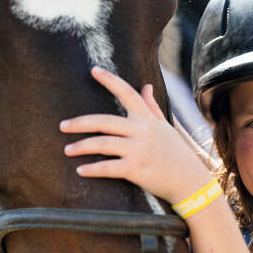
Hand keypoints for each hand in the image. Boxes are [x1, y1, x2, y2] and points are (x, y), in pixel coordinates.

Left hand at [60, 67, 212, 204]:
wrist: (190, 182)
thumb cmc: (176, 154)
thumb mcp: (165, 127)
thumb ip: (152, 107)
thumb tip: (145, 86)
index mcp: (147, 119)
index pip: (127, 93)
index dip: (110, 80)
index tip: (94, 70)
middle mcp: (142, 132)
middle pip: (104, 121)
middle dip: (80, 123)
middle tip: (62, 126)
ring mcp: (139, 151)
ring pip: (102, 144)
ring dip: (81, 147)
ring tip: (67, 150)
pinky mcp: (136, 170)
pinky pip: (108, 168)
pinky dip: (92, 169)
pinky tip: (81, 170)